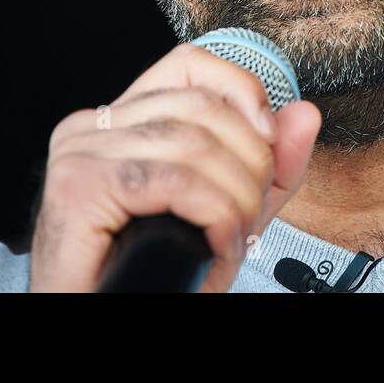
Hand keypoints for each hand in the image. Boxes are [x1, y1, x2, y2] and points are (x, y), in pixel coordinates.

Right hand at [28, 43, 320, 291]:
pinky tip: (218, 244)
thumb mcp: (227, 212)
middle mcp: (92, 127)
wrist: (104, 317)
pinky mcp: (79, 187)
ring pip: (193, 143)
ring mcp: (80, 153)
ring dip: (235, 197)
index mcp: (121, 121)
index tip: (268, 140)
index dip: (241, 91)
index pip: (189, 65)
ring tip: (234, 236)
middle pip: (201, 106)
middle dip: (250, 161)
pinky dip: (214, 213)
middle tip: (251, 213)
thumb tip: (304, 114)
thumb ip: (268, 167)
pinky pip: (174, 180)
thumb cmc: (153, 274)